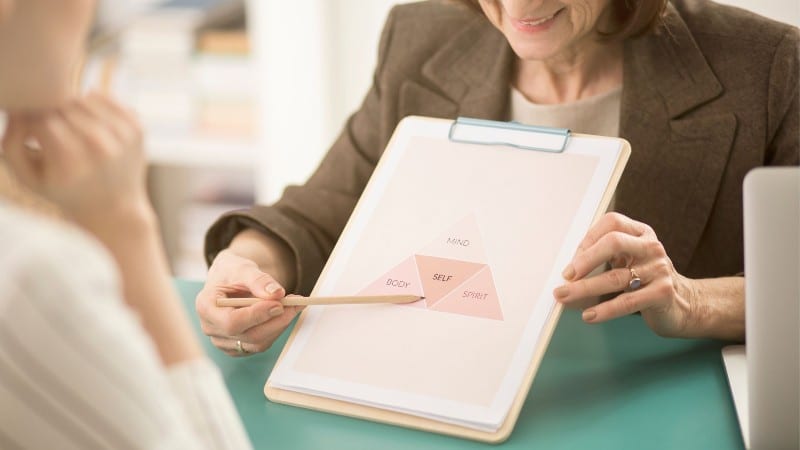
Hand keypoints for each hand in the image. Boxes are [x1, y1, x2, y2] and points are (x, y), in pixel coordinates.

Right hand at [2, 93, 148, 234]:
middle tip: (55, 134)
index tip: (33, 135)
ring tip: (72, 131)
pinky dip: (93, 104)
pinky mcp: (136, 127)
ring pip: (82, 97)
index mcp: (69, 161)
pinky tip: (92, 125)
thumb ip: (11, 142)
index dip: (30, 121)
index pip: (39, 117)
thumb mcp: (28, 177)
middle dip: (52, 114)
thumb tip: (17, 107)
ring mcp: (121, 136)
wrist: (115, 209)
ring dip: (72, 108)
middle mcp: (98, 147)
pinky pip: (105, 97)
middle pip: (62, 105)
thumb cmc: (64, 191)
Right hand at [196, 249, 299, 355]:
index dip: (257, 316)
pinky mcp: (236, 346)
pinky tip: (284, 314)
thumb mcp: (243, 268)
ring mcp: (222, 340)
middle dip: (276, 321)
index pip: (232, 322)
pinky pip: (260, 345)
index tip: (279, 304)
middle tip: (295, 304)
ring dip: (280, 325)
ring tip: (294, 306)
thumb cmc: (232, 272)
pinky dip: (276, 330)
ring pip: (257, 343)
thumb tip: (276, 294)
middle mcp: (210, 327)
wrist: (228, 279)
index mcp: (205, 306)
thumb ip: (259, 280)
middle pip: (247, 336)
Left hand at [553, 212, 696, 337]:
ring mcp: (659, 269)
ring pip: (615, 277)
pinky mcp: (663, 293)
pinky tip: (589, 315)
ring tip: (565, 296)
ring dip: (585, 288)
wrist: (684, 304)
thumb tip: (568, 271)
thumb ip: (604, 257)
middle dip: (585, 260)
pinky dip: (604, 310)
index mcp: (641, 233)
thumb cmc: (646, 280)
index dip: (589, 239)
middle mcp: (651, 247)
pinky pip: (627, 302)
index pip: (612, 223)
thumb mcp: (629, 260)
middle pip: (614, 243)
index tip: (572, 260)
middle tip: (566, 276)